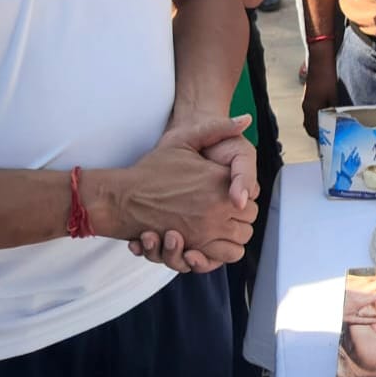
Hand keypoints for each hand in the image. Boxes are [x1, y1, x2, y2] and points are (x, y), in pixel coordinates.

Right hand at [104, 116, 256, 271]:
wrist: (123, 197)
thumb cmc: (152, 168)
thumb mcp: (184, 139)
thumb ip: (217, 128)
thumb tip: (246, 119)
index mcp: (219, 180)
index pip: (252, 194)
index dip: (244, 195)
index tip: (231, 193)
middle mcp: (217, 207)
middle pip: (249, 219)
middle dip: (241, 216)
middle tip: (225, 210)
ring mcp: (206, 230)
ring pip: (240, 240)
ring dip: (233, 235)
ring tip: (219, 227)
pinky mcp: (192, 248)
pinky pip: (221, 257)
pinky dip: (220, 253)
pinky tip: (210, 243)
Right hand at [302, 51, 339, 139]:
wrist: (320, 61)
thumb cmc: (327, 78)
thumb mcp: (333, 96)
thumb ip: (333, 111)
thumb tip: (336, 123)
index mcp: (311, 109)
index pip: (313, 130)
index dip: (320, 137)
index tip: (328, 143)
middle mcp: (306, 107)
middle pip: (309, 126)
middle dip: (317, 133)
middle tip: (329, 137)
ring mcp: (306, 101)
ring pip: (309, 118)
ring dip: (316, 124)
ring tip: (328, 128)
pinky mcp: (309, 95)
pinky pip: (310, 111)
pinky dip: (316, 116)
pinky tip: (326, 114)